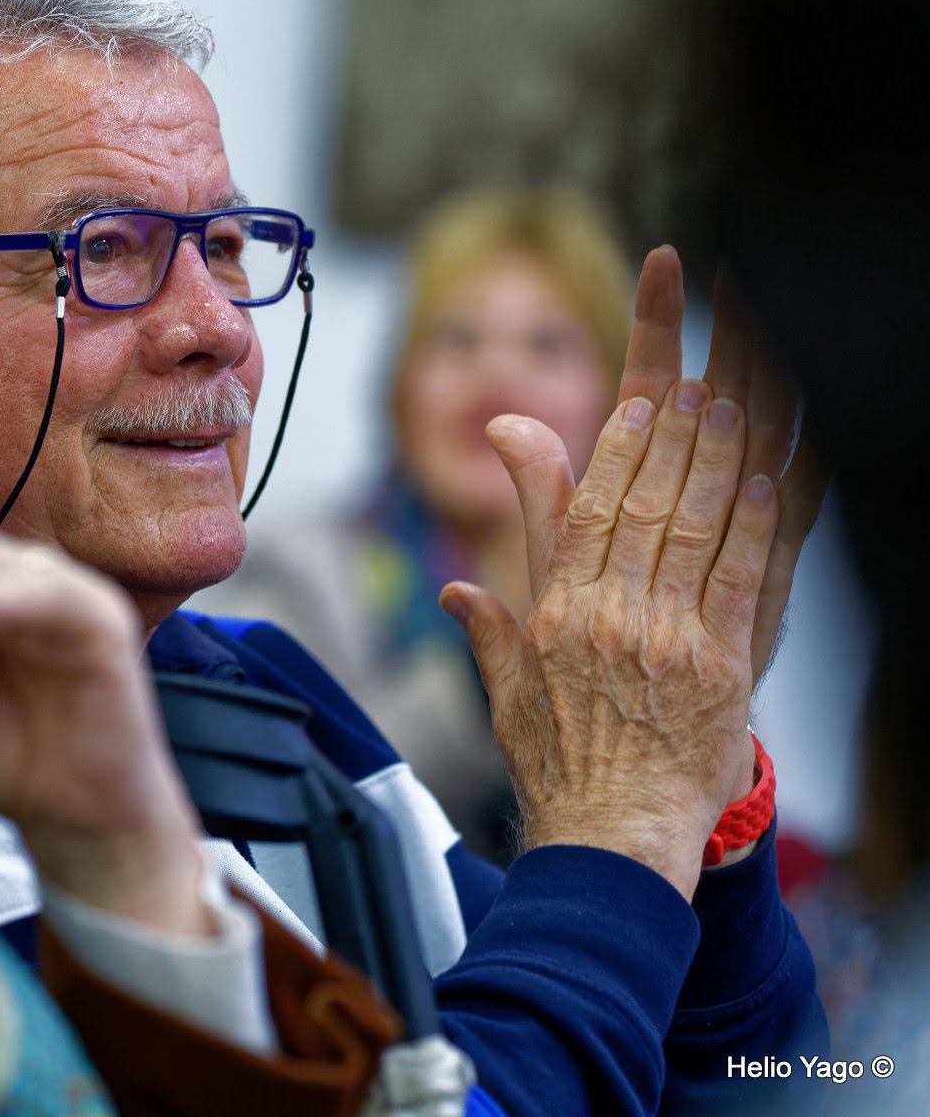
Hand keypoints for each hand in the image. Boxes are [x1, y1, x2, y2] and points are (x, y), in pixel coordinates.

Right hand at [440, 247, 819, 897]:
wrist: (608, 842)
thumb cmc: (559, 767)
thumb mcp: (508, 688)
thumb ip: (486, 625)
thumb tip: (453, 589)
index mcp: (555, 614)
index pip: (585, 509)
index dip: (618, 448)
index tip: (640, 398)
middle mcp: (608, 615)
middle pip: (644, 502)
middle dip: (673, 432)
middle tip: (696, 375)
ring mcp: (666, 639)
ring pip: (692, 529)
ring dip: (715, 461)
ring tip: (734, 406)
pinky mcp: (719, 669)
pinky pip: (740, 582)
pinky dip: (753, 525)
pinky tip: (766, 480)